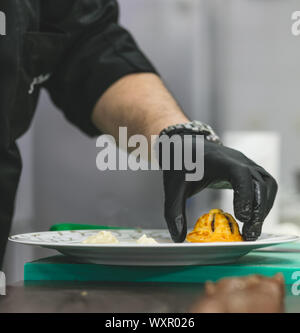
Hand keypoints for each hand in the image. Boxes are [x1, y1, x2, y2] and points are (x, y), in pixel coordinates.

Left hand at [162, 137, 277, 241]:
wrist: (186, 147)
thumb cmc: (181, 164)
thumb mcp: (174, 187)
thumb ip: (174, 212)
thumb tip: (178, 238)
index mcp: (219, 160)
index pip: (240, 173)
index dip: (244, 195)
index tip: (241, 217)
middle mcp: (238, 160)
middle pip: (260, 182)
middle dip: (258, 209)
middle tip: (249, 234)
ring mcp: (246, 164)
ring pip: (267, 184)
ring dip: (264, 207)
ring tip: (252, 229)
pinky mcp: (248, 170)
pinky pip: (265, 185)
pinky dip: (263, 202)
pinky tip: (252, 218)